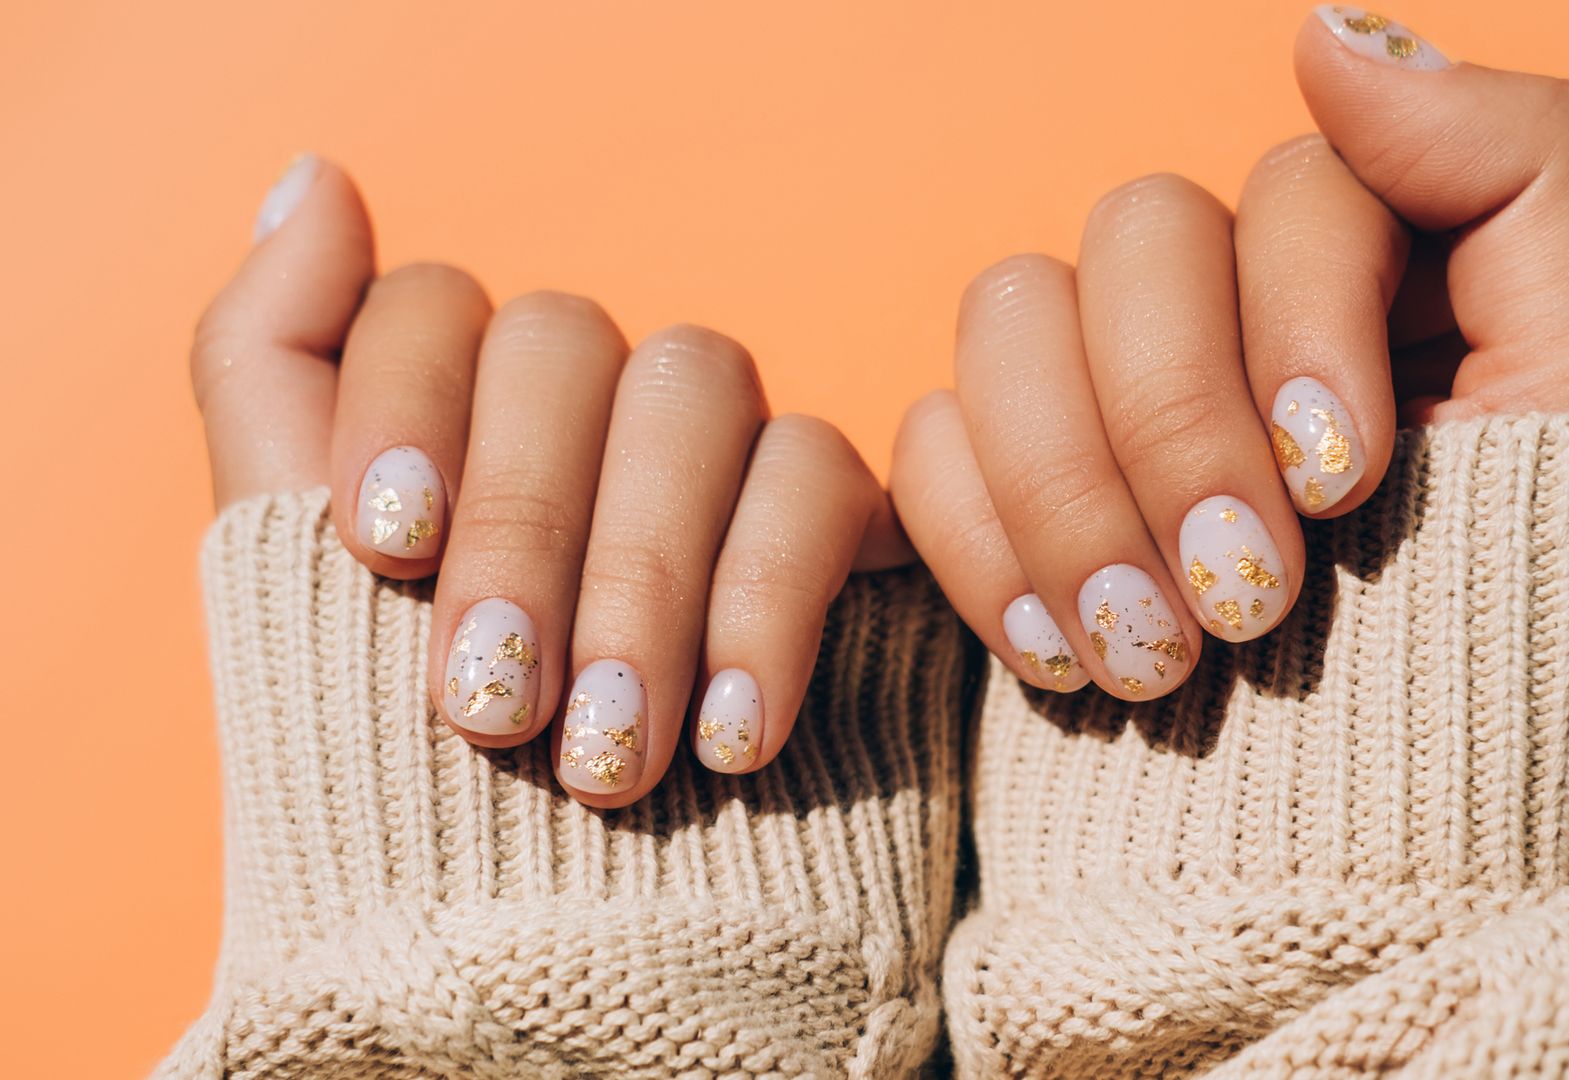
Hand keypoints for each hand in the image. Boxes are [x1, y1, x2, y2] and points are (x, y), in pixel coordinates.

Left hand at [191, 158, 908, 805]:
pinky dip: (767, 603)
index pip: (438, 304)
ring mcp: (713, 460)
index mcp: (456, 417)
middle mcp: (588, 415)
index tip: (383, 548)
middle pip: (569, 346)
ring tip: (611, 754)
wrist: (572, 970)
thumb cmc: (418, 795)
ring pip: (699, 389)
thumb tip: (315, 175)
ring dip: (642, 574)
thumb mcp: (294, 590)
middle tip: (494, 710)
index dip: (406, 401)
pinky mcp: (830, 527)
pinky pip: (824, 482)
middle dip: (524, 525)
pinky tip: (731, 733)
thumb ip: (275, 373)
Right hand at [890, 5, 1568, 700]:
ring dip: (1074, 497)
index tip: (1349, 492)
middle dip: (1175, 425)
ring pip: (1005, 318)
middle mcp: (1226, 324)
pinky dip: (987, 549)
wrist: (1385, 866)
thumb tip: (1321, 29)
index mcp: (1370, 281)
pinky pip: (923, 444)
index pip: (1290, 191)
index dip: (1300, 324)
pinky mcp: (1006, 505)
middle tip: (1247, 605)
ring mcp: (1101, 412)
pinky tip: (1069, 663)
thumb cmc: (1517, 651)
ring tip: (1157, 666)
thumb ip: (1518, 171)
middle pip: (1129, 237)